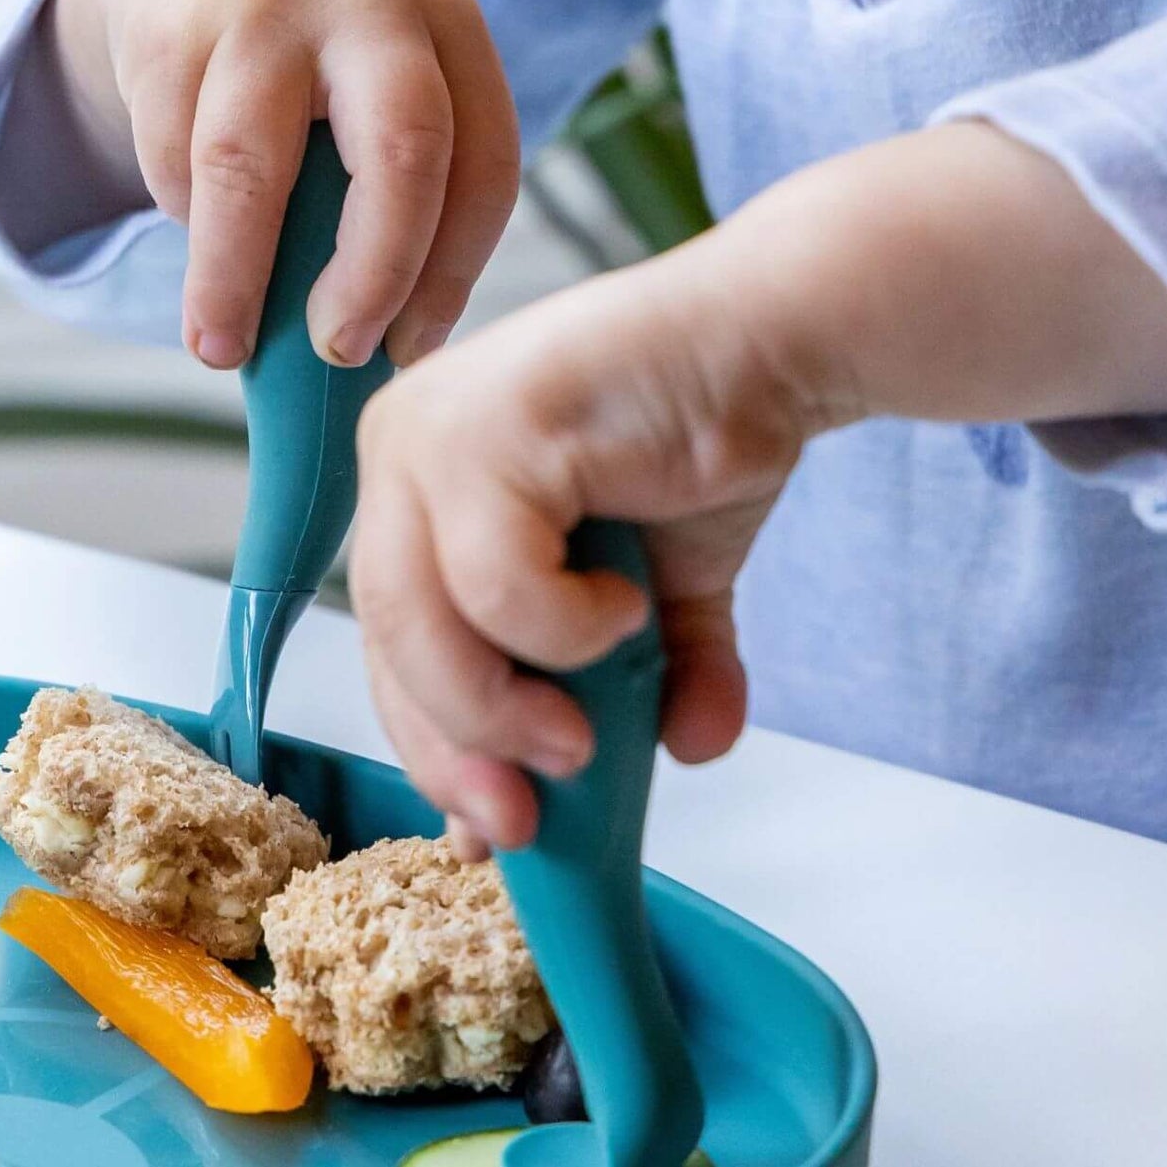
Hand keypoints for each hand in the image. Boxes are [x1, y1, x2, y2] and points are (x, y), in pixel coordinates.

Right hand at [44, 0, 521, 367]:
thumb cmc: (308, 71)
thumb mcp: (375, 98)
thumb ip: (398, 195)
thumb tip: (383, 356)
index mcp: (451, 24)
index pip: (485, 164)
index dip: (453, 274)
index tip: (408, 351)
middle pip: (401, 152)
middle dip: (376, 273)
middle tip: (341, 351)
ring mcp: (267, 4)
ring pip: (249, 164)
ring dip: (235, 276)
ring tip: (221, 347)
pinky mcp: (172, 29)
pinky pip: (174, 158)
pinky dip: (185, 219)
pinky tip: (198, 232)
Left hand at [347, 119, 1166, 858]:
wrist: (778, 341)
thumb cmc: (704, 442)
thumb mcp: (656, 595)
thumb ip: (644, 679)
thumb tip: (681, 758)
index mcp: (418, 484)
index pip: (393, 639)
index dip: (433, 743)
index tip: (489, 825)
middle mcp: (403, 445)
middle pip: (388, 638)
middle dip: (454, 748)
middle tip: (525, 821)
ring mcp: (436, 427)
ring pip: (423, 621)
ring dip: (502, 710)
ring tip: (586, 739)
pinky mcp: (492, 423)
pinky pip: (497, 581)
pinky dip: (564, 628)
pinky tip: (627, 606)